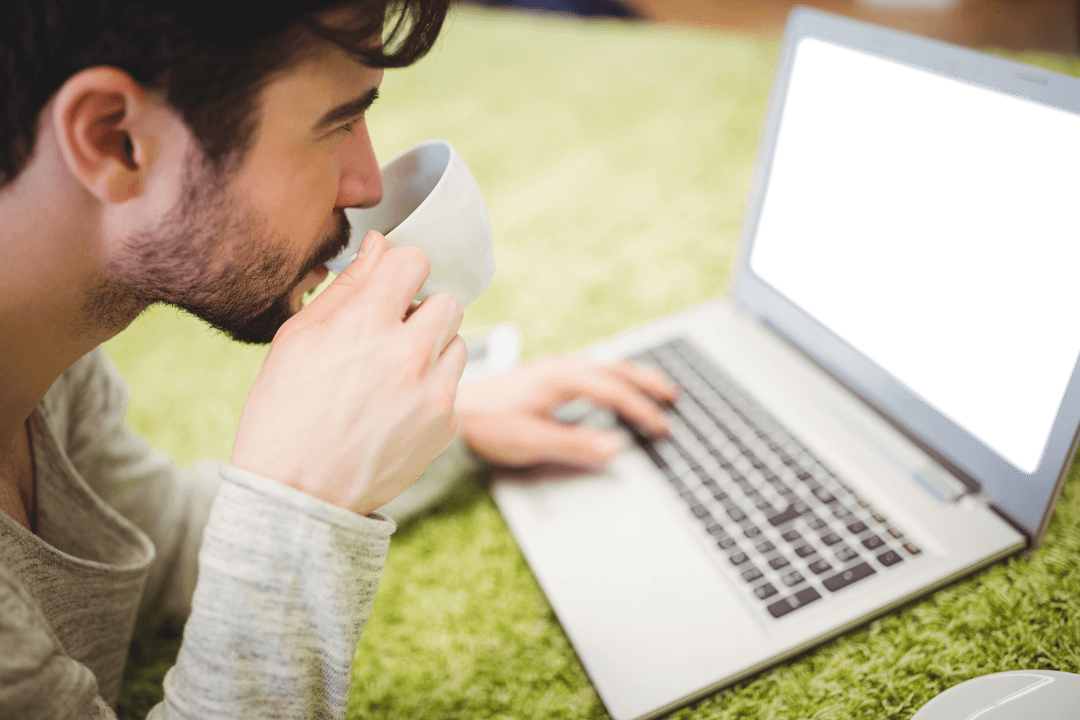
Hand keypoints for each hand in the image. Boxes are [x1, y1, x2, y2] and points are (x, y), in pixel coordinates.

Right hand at [231, 231, 467, 514]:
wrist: (295, 494)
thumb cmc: (285, 412)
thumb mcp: (298, 338)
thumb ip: (348, 287)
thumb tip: (381, 247)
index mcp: (366, 324)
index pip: (414, 261)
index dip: (400, 270)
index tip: (390, 286)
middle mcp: (408, 355)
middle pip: (448, 302)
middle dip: (422, 311)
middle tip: (391, 333)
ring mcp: (433, 393)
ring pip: (457, 342)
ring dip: (432, 349)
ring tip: (393, 373)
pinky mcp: (446, 425)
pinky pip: (453, 386)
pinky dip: (431, 390)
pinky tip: (395, 408)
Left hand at [455, 356, 679, 467]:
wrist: (456, 411)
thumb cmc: (489, 424)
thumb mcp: (534, 441)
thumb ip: (576, 444)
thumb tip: (615, 447)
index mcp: (561, 379)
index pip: (614, 391)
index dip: (642, 409)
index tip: (661, 427)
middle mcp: (560, 368)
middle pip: (615, 369)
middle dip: (647, 383)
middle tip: (672, 396)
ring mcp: (553, 369)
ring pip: (604, 366)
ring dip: (632, 376)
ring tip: (656, 387)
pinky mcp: (545, 376)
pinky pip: (590, 369)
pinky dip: (613, 377)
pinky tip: (614, 387)